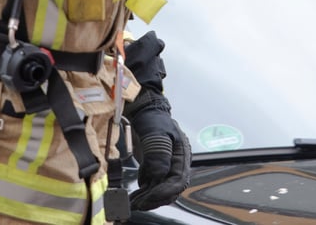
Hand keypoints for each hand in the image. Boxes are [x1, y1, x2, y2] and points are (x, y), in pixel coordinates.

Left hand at [124, 88, 191, 210]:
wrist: (143, 110)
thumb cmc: (151, 117)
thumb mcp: (154, 132)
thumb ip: (158, 153)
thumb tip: (159, 176)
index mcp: (182, 154)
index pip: (178, 180)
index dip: (165, 191)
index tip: (150, 197)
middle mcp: (176, 162)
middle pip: (171, 188)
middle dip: (155, 199)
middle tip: (138, 205)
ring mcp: (166, 166)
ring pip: (161, 189)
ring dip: (148, 198)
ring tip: (133, 203)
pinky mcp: (156, 167)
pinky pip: (153, 184)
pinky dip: (144, 192)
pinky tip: (135, 195)